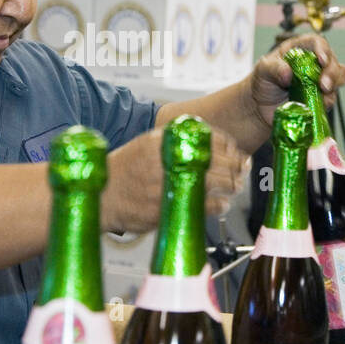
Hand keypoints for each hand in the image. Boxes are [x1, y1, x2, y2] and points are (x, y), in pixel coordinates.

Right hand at [102, 127, 248, 234]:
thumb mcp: (147, 143)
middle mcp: (168, 159)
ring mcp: (171, 183)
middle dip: (237, 166)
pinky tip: (221, 204)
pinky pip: (207, 205)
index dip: (229, 145)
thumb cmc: (125, 170)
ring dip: (232, 185)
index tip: (237, 152)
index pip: (209, 137)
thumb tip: (208, 139)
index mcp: (164, 140)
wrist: (102, 196)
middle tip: (242, 170)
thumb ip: (174, 138)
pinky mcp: (171, 207)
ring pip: (218, 182)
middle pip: (218, 159)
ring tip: (234, 187)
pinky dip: (220, 205)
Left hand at [248, 33, 344, 131]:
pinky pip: (331, 98)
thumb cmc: (263, 81)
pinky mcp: (321, 98)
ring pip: (339, 77)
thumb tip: (287, 73)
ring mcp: (319, 80)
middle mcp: (314, 63)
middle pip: (332, 61)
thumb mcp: (262, 70)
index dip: (323, 49)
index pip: (317, 43)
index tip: (321, 60)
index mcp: (301, 49)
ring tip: (324, 93)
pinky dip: (328, 101)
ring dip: (334, 84)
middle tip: (324, 84)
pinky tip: (319, 104)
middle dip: (332, 72)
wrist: (261, 106)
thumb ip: (273, 68)